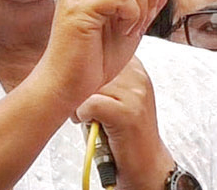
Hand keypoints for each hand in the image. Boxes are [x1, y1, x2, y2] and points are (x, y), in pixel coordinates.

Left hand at [76, 57, 174, 189]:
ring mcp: (134, 94)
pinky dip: (82, 115)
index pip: (99, 51)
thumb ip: (103, 73)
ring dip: (79, 102)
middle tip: (83, 103)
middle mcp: (138, 76)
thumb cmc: (122, 128)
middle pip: (91, 69)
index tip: (84, 83)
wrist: (145, 164)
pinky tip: (90, 122)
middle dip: (80, 87)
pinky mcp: (127, 112)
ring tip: (86, 115)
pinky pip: (89, 104)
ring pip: (88, 86)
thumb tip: (70, 56)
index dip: (86, 68)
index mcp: (135, 67)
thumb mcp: (117, 92)